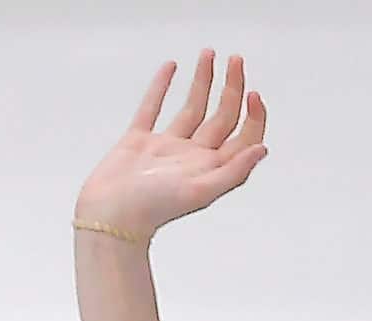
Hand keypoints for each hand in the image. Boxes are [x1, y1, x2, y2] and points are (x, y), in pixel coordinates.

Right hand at [75, 51, 267, 239]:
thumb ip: (234, 172)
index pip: (242, 137)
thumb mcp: (200, 191)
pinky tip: (170, 68)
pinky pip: (152, 108)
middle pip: (221, 117)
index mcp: (209, 169)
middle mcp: (191, 157)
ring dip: (202, 81)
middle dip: (231, 87)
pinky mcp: (139, 141)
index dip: (252, 115)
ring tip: (208, 55)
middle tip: (235, 60)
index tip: (252, 93)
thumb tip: (262, 149)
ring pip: (191, 108)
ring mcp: (165, 148)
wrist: (109, 214)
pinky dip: (161, 87)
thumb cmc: (151, 209)